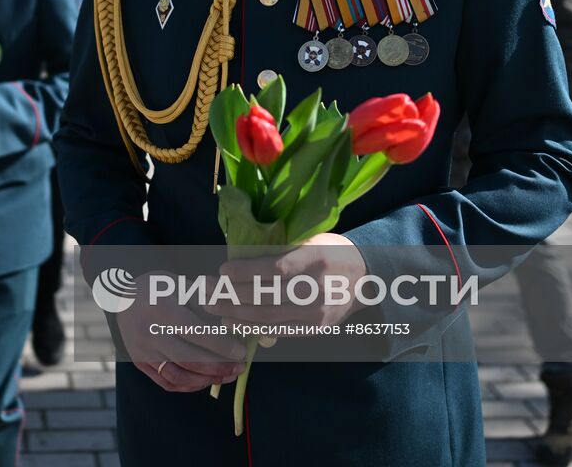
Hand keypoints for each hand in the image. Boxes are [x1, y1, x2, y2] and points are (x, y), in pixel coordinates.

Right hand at [116, 273, 244, 391]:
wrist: (123, 298)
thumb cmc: (158, 288)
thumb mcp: (179, 284)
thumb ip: (202, 302)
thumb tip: (230, 322)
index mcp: (160, 308)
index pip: (194, 331)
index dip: (219, 345)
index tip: (241, 351)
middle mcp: (148, 333)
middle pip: (187, 358)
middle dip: (218, 367)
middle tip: (240, 367)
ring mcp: (142, 351)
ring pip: (178, 375)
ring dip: (206, 380)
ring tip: (227, 376)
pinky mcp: (140, 363)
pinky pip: (167, 382)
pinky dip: (189, 386)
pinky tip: (206, 380)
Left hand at [208, 233, 367, 331]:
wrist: (365, 280)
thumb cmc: (331, 252)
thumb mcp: (311, 240)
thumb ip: (282, 248)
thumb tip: (240, 254)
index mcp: (316, 259)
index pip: (276, 268)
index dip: (246, 271)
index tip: (223, 270)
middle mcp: (317, 288)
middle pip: (267, 296)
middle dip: (231, 295)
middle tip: (205, 290)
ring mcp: (316, 313)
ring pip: (269, 317)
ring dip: (235, 313)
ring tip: (213, 307)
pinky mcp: (314, 329)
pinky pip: (278, 331)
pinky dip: (252, 328)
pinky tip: (233, 321)